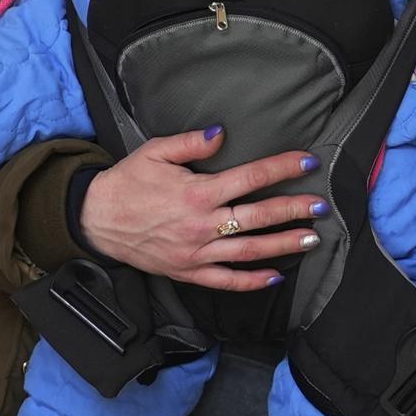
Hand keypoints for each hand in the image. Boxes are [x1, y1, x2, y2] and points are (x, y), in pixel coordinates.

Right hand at [76, 128, 324, 290]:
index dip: (282, 168)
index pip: (251, 178)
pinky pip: (225, 281)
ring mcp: (197, 252)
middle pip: (259, 217)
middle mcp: (202, 225)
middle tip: (320, 206)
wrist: (95, 219)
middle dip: (294, 210)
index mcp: (197, 192)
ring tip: (310, 239)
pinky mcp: (187, 271)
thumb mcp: (154, 152)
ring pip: (250, 251)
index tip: (307, 162)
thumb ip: (190, 143)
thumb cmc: (126, 183)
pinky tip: (275, 276)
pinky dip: (252, 281)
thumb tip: (222, 134)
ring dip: (284, 245)